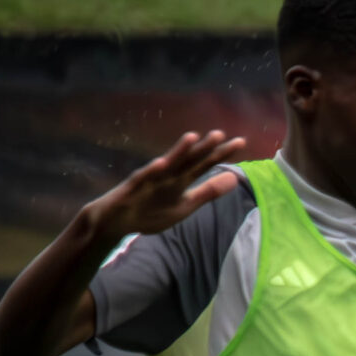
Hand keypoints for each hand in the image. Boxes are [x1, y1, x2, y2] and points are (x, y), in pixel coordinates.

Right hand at [83, 131, 247, 238]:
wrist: (115, 222)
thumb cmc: (150, 211)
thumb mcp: (186, 205)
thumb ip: (208, 192)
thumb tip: (235, 179)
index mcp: (181, 180)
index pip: (204, 164)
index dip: (221, 154)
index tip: (241, 142)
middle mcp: (167, 176)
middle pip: (189, 161)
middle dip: (203, 148)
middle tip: (220, 134)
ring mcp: (149, 181)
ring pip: (166, 165)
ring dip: (178, 152)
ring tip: (192, 138)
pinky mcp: (132, 189)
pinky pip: (142, 180)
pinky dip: (151, 171)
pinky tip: (160, 163)